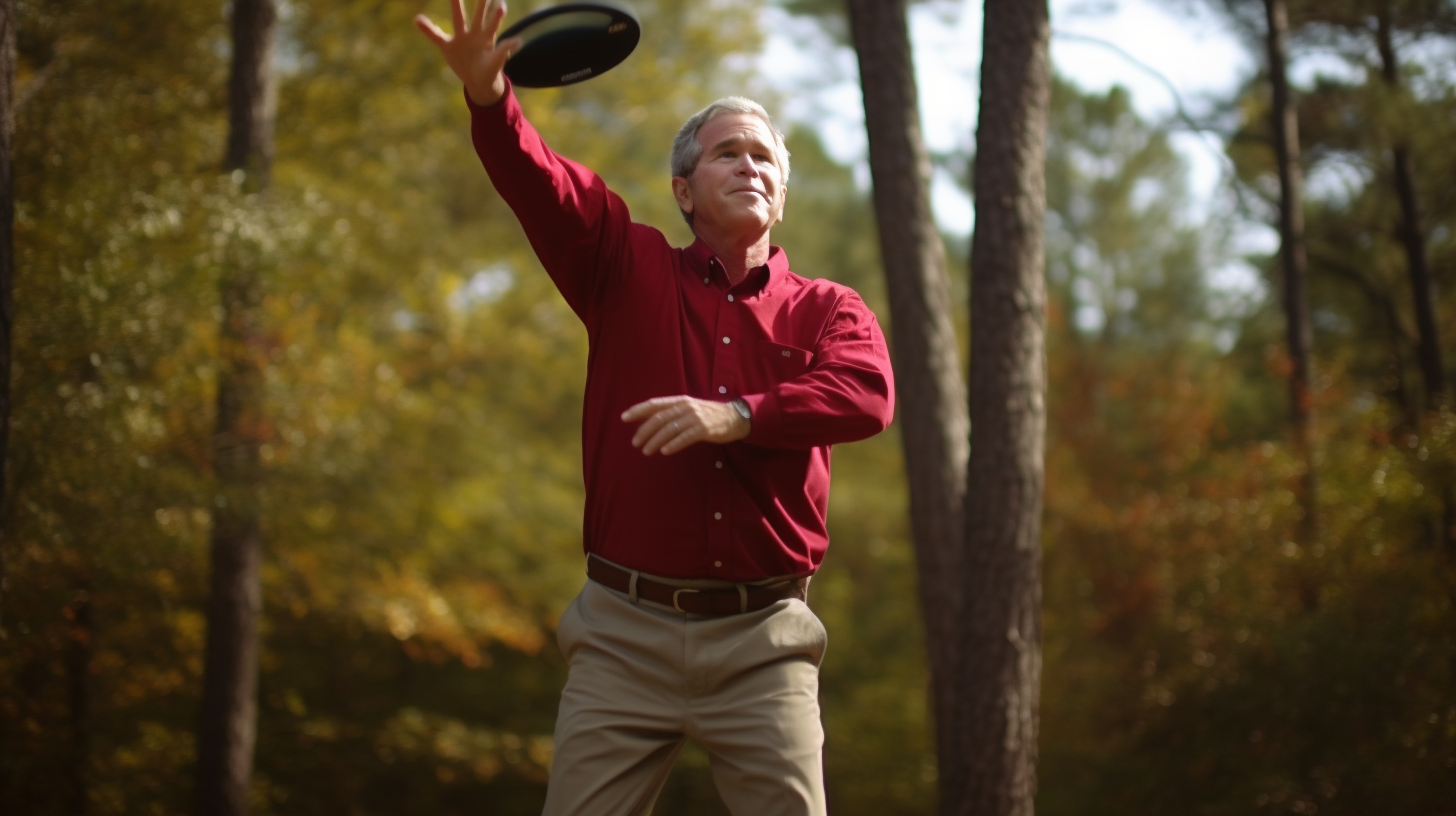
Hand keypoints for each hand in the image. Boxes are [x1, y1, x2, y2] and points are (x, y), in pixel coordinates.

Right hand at [414, 0, 521, 106]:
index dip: (496, 14)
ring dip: (456, 7)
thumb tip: (520, 40)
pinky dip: (426, 29)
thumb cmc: (490, 71)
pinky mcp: (448, 47)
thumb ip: (505, 50)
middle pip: (477, 15)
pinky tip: (417, 19)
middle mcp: (474, 34)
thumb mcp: (497, 62)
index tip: (501, 4)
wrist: (478, 82)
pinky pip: (435, 36)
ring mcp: (461, 39)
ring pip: (458, 19)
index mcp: (487, 38)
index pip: (492, 22)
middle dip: (479, 2)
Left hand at [622, 397, 749, 455]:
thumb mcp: (689, 409)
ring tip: (646, 451)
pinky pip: (685, 437)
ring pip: (670, 429)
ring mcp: (695, 417)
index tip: (624, 418)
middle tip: (635, 443)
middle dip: (644, 431)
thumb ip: (672, 413)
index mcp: (680, 400)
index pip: (654, 404)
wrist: (734, 417)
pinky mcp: (704, 429)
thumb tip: (649, 422)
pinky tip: (665, 451)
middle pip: (659, 418)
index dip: (638, 410)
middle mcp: (686, 406)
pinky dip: (673, 444)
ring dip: (655, 441)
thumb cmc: (708, 415)